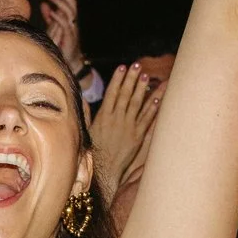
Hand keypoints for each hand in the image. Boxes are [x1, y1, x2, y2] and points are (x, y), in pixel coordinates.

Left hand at [40, 0, 82, 69]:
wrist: (70, 61)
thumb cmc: (62, 44)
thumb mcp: (54, 27)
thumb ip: (49, 15)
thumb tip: (43, 3)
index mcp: (70, 18)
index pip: (69, 0)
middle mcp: (73, 21)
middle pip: (72, 2)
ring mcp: (72, 29)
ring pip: (70, 11)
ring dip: (60, 2)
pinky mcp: (69, 38)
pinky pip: (65, 25)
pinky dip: (58, 18)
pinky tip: (51, 12)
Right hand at [87, 64, 161, 205]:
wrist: (102, 172)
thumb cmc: (92, 154)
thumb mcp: (85, 132)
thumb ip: (85, 114)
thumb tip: (81, 99)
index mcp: (103, 117)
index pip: (112, 93)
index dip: (118, 79)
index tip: (122, 67)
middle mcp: (116, 120)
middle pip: (125, 94)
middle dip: (131, 79)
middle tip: (138, 65)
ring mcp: (128, 127)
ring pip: (137, 104)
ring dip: (143, 89)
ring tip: (147, 76)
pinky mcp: (137, 137)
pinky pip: (146, 120)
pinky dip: (152, 108)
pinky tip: (157, 98)